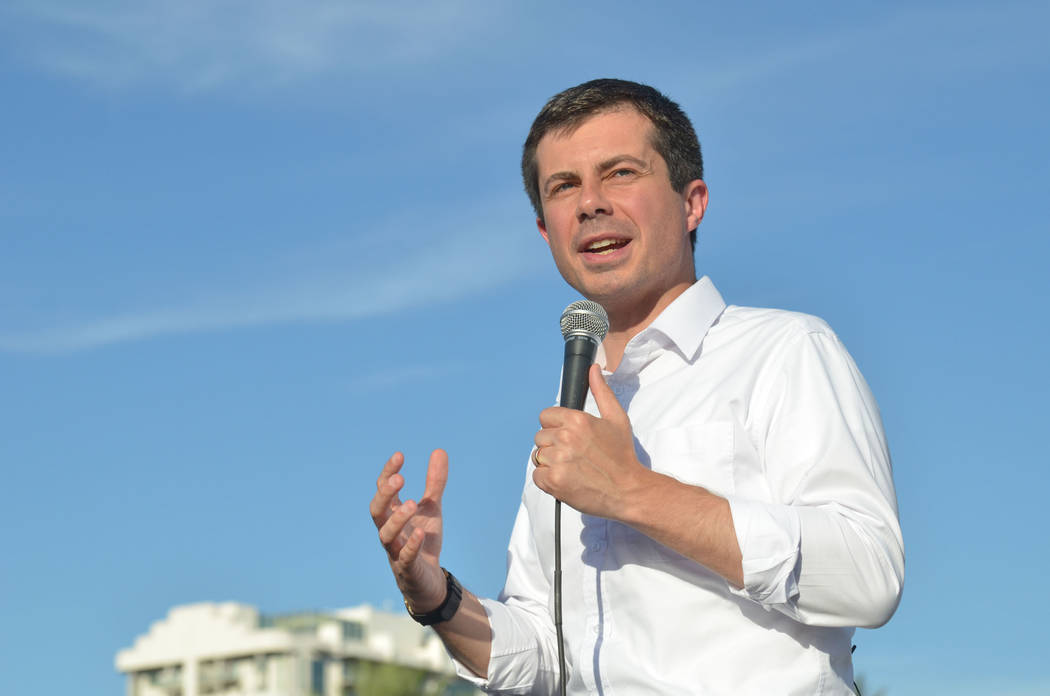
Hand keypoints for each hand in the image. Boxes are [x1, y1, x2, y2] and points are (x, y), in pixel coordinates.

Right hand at [370, 449, 448, 611]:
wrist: (429, 579)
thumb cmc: (423, 540)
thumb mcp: (432, 508)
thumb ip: (435, 483)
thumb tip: (440, 450)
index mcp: (392, 514)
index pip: (383, 491)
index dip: (388, 473)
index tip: (400, 456)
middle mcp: (389, 531)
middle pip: (376, 511)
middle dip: (385, 495)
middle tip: (399, 479)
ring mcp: (395, 550)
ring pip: (385, 535)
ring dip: (397, 519)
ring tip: (413, 504)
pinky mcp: (407, 569)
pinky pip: (404, 557)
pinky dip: (411, 545)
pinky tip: (421, 533)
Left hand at [532, 363, 647, 518]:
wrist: (628, 490)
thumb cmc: (622, 455)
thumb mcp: (617, 418)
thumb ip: (601, 392)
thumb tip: (594, 370)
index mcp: (577, 420)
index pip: (545, 416)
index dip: (555, 426)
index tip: (569, 437)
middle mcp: (565, 438)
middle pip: (540, 437)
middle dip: (553, 446)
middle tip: (574, 455)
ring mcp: (558, 460)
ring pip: (537, 456)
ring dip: (550, 463)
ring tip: (571, 468)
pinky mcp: (554, 481)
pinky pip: (537, 475)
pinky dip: (548, 480)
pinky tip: (566, 479)